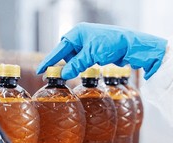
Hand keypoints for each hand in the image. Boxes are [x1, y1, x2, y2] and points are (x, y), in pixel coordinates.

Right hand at [36, 22, 166, 79]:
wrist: (132, 45)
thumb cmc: (112, 44)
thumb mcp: (92, 55)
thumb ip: (76, 64)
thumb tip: (63, 74)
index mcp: (77, 33)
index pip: (59, 48)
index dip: (49, 60)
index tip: (40, 71)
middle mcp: (82, 38)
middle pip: (66, 54)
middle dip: (63, 65)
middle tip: (56, 78)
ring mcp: (89, 45)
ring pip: (76, 60)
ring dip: (75, 67)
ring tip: (74, 74)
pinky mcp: (96, 53)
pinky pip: (84, 62)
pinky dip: (83, 68)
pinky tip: (84, 72)